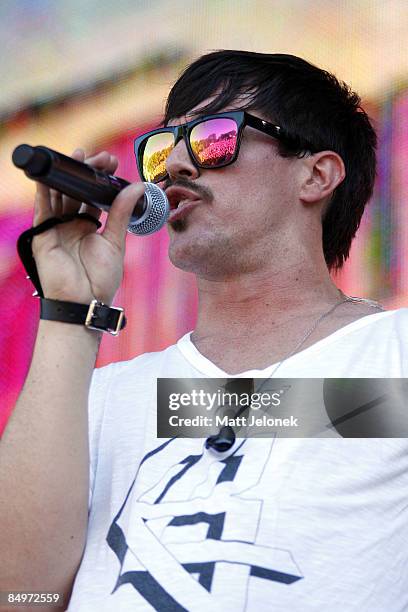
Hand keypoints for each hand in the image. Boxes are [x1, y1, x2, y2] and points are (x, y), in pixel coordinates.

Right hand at [32, 149, 144, 304]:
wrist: (85, 301)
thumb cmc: (100, 279)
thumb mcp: (115, 241)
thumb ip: (122, 214)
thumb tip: (136, 187)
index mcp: (88, 226)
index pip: (92, 195)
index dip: (100, 179)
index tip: (112, 163)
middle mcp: (70, 224)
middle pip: (75, 191)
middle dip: (86, 172)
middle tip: (100, 157)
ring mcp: (55, 228)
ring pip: (58, 194)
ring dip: (66, 175)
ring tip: (78, 155)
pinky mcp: (42, 235)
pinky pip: (42, 209)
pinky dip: (44, 190)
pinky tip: (50, 175)